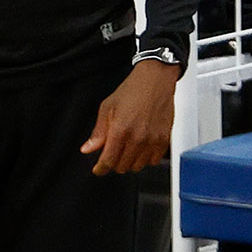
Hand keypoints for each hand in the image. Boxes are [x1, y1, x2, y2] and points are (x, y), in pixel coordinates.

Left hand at [81, 59, 179, 174]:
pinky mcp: (164, 141)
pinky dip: (145, 159)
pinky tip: (140, 148)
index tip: (98, 169)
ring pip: (138, 166)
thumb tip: (87, 148)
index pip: (109, 160)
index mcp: (120, 130)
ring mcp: (152, 141)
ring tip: (126, 148)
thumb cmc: (131, 91)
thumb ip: (98, 132)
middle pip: (122, 166)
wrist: (155, 81)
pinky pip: (153, 161)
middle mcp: (138, 138)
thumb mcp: (107, 108)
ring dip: (129, 162)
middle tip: (112, 152)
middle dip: (114, 163)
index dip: (101, 168)